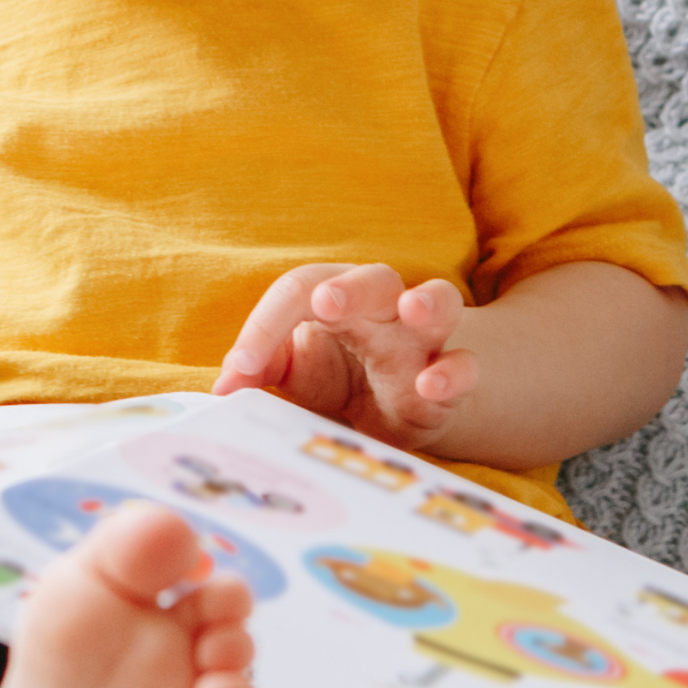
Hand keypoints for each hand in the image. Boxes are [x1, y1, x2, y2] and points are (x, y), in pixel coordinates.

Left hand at [209, 263, 478, 453]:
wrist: (402, 408)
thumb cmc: (340, 376)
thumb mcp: (296, 374)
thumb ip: (263, 370)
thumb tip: (225, 387)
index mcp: (335, 297)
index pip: (299, 292)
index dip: (265, 327)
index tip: (239, 370)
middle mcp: (383, 308)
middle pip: (374, 280)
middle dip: (350, 288)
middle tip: (326, 301)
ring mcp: (422, 342)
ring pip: (438, 303)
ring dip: (428, 302)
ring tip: (413, 308)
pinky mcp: (450, 381)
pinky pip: (463, 366)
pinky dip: (453, 373)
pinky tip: (431, 385)